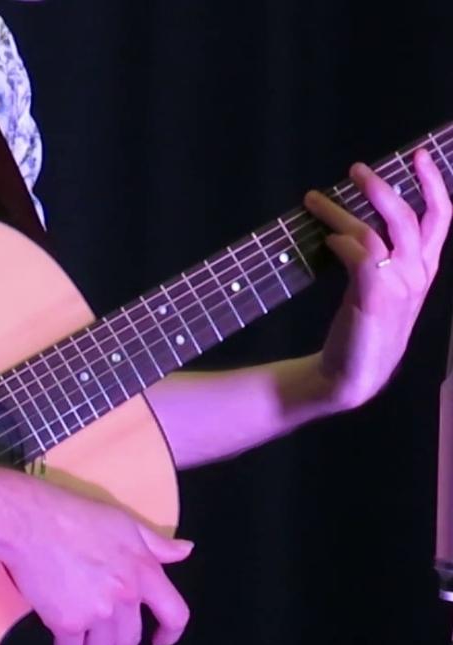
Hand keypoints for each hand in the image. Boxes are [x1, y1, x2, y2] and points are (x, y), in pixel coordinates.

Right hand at [4, 485, 192, 644]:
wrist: (31, 524)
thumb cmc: (76, 516)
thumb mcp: (125, 523)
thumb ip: (157, 543)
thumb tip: (186, 551)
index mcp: (144, 572)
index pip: (175, 613)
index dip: (170, 633)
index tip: (160, 643)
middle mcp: (125, 597)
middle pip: (130, 640)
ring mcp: (96, 613)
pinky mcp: (66, 622)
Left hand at [303, 148, 451, 410]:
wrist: (352, 378)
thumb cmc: (362, 333)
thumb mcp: (381, 291)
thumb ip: (382, 261)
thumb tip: (358, 227)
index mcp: (425, 270)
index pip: (441, 217)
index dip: (433, 183)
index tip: (418, 155)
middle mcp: (418, 274)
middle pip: (408, 215)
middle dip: (382, 186)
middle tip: (355, 169)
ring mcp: (399, 286)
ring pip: (377, 231)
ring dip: (343, 210)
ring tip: (314, 199)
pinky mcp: (374, 298)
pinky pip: (359, 255)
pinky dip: (340, 241)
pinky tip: (324, 239)